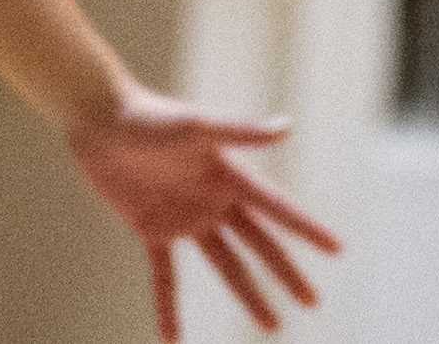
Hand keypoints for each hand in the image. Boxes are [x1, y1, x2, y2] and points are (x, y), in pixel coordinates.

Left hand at [66, 82, 342, 336]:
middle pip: (261, 246)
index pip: (279, 211)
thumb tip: (287, 128)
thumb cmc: (150, 116)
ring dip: (248, 294)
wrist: (101, 120)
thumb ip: (240, 132)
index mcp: (232, 177)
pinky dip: (168, 308)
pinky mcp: (152, 229)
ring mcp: (186, 218)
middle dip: (287, 275)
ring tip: (270, 324)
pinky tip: (172, 339)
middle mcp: (216, 201)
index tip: (338, 250)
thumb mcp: (195, 127)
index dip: (308, 231)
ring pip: (225, 265)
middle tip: (312, 303)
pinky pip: (166, 276)